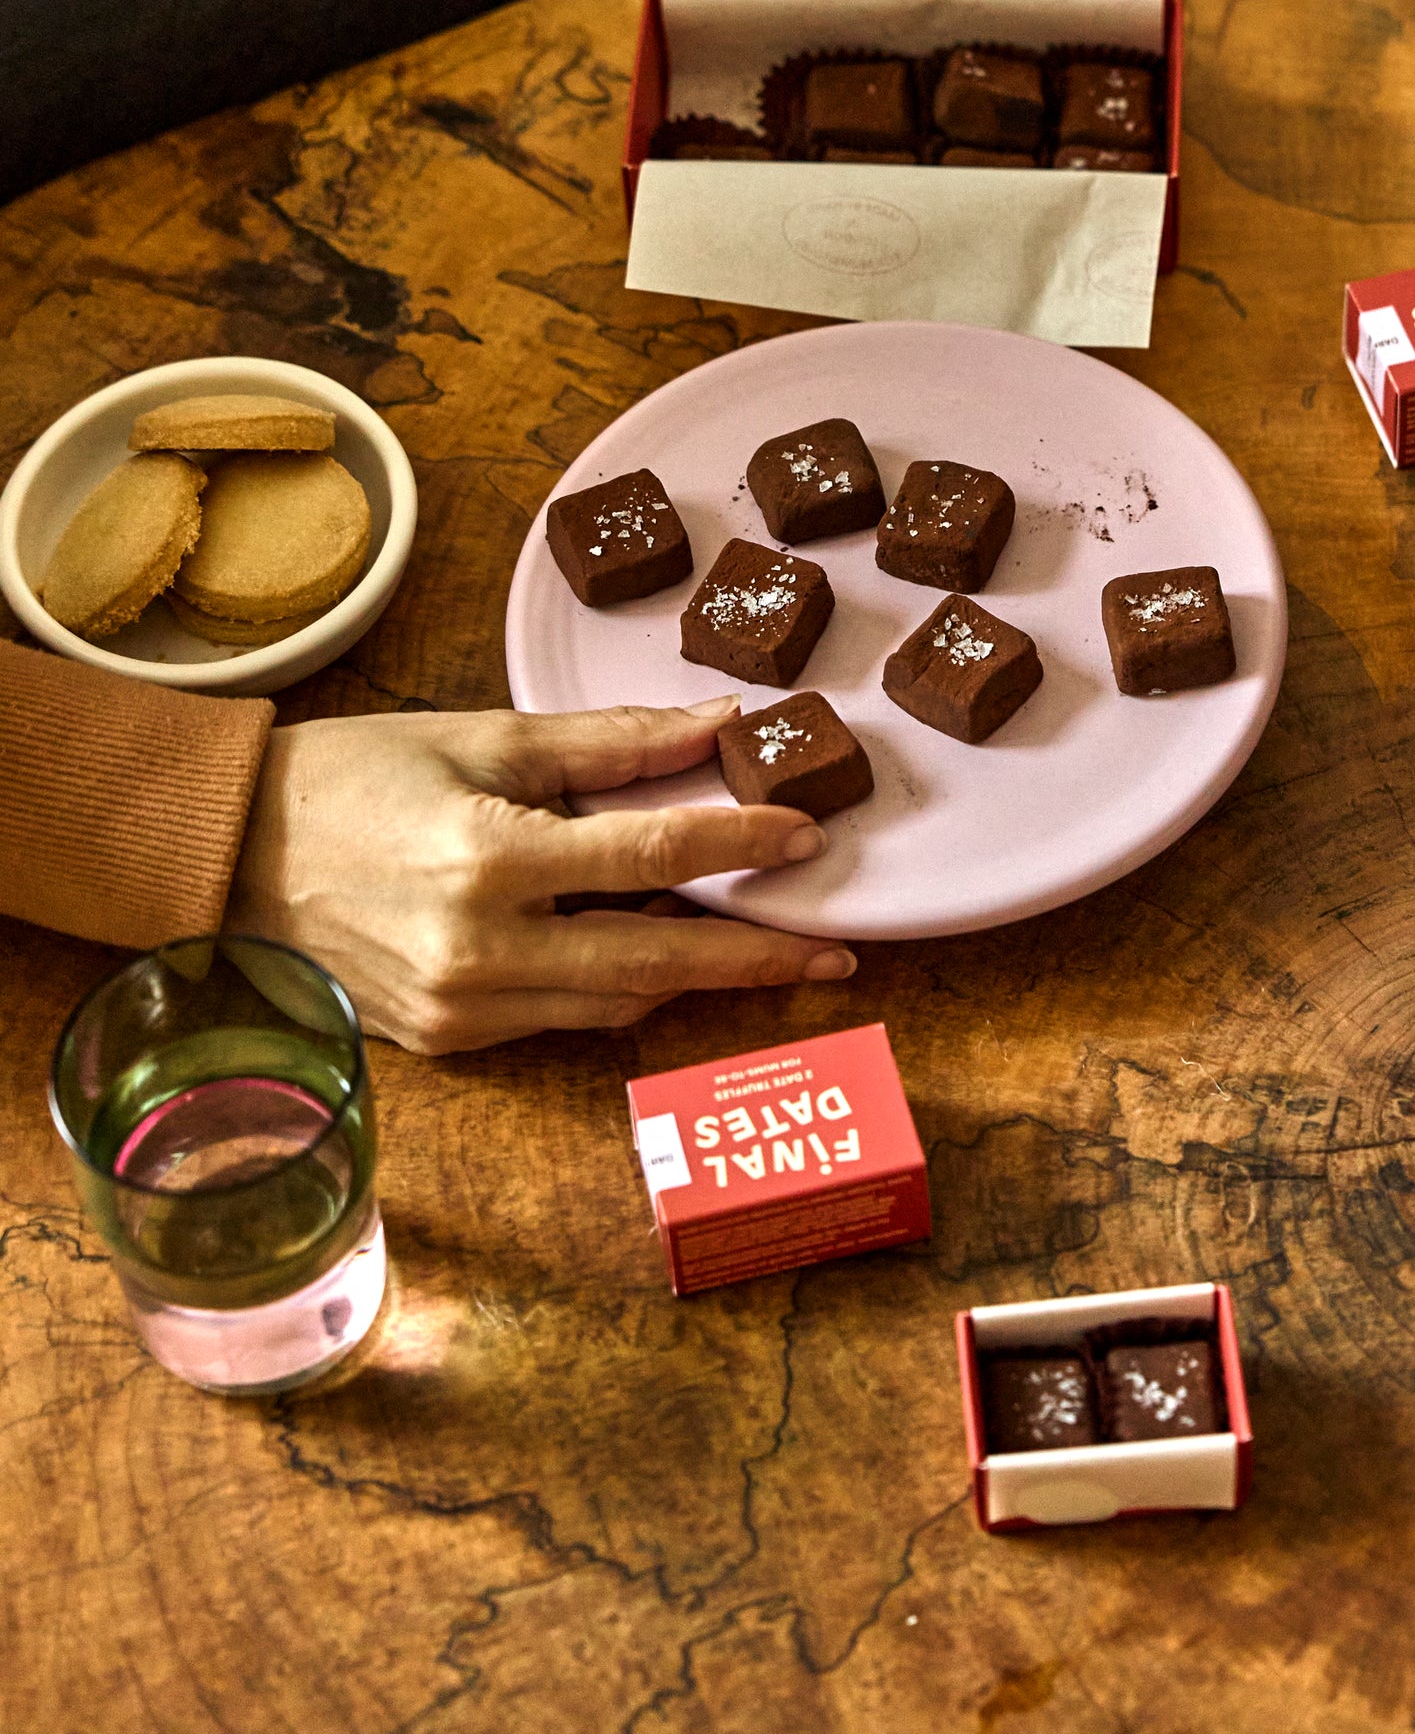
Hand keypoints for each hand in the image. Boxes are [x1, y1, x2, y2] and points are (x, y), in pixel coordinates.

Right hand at [226, 696, 855, 1052]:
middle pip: (656, 963)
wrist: (232, 853)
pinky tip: (656, 954)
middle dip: (755, 960)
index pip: (654, 856)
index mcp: (490, 860)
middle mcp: (481, 951)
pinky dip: (617, 986)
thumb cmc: (352, 777)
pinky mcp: (449, 1040)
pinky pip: (563, 1019)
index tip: (804, 835)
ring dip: (692, 977)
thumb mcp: (484, 735)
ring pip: (616, 1003)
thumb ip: (610, 742)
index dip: (741, 844)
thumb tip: (719, 724)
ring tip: (762, 949)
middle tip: (833, 952)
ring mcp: (463, 1009)